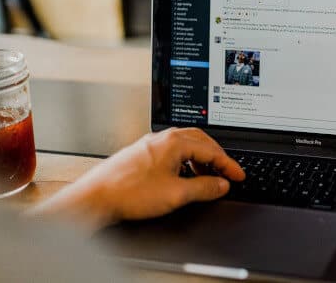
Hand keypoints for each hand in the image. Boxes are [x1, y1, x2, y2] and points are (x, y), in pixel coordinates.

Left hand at [28, 128, 244, 230]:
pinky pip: (171, 152)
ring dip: (201, 160)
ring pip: (185, 145)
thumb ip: (204, 188)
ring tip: (208, 177)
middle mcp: (162, 138)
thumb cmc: (129, 192)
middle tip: (227, 172)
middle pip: (200, 142)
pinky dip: (185, 161)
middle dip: (217, 157)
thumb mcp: (176, 194)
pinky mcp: (141, 154)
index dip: (228, 165)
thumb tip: (222, 184)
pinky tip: (183, 176)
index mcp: (174, 141)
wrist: (96, 197)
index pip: (211, 150)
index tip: (238, 176)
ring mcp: (150, 144)